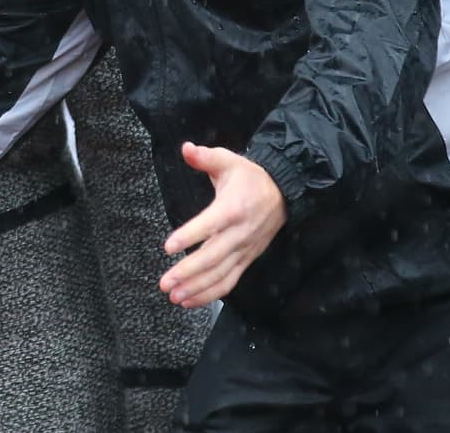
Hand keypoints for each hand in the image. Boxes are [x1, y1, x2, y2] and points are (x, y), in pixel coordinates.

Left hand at [158, 143, 286, 307]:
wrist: (283, 193)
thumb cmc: (250, 177)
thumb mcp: (229, 160)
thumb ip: (206, 157)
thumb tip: (187, 149)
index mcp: (233, 207)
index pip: (210, 224)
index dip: (190, 236)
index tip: (168, 246)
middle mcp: (240, 233)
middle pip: (213, 257)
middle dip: (188, 272)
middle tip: (165, 283)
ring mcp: (244, 250)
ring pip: (221, 274)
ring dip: (197, 288)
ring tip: (174, 296)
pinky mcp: (247, 260)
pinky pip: (229, 281)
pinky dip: (210, 294)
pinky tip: (190, 300)